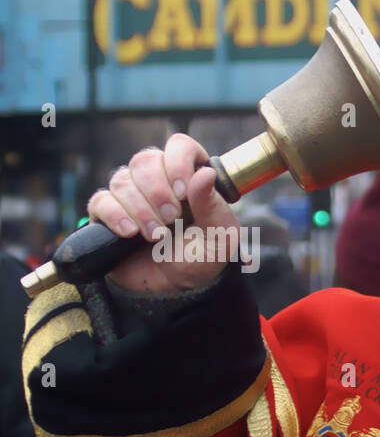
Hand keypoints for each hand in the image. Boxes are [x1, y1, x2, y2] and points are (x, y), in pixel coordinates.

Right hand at [87, 133, 237, 293]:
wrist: (177, 290)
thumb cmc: (202, 259)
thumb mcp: (220, 236)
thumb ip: (213, 205)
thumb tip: (204, 172)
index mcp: (189, 178)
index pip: (179, 145)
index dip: (178, 162)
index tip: (184, 191)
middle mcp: (159, 180)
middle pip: (145, 160)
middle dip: (158, 191)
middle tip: (171, 219)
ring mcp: (132, 196)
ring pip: (122, 180)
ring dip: (141, 210)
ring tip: (156, 236)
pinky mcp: (109, 214)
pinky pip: (101, 201)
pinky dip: (116, 216)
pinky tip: (130, 233)